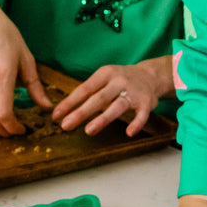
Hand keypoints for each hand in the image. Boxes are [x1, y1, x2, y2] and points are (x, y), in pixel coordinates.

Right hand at [0, 0, 51, 135]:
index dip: (14, 128)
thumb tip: (46, 106)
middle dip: (4, 131)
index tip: (23, 129)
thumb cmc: (4, 33)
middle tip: (15, 131)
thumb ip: (34, 84)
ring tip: (4, 124)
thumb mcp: (26, 56)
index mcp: (3, 75)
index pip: (4, 114)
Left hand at [53, 55, 173, 136]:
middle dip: (81, 112)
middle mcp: (119, 81)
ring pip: (117, 107)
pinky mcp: (146, 102)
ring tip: (89, 130)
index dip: (69, 102)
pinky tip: (129, 133)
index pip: (84, 89)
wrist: (150, 75)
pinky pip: (141, 115)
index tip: (56, 115)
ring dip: (102, 119)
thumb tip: (64, 109)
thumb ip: (89, 91)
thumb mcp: (104, 78)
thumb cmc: (121, 80)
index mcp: (105, 73)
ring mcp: (134, 92)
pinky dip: (136, 124)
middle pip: (98, 99)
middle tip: (66, 125)